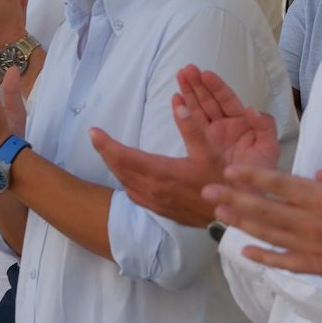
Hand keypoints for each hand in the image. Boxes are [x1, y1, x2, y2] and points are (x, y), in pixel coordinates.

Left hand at [92, 65, 281, 226]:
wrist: (227, 219)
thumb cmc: (221, 183)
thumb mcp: (210, 152)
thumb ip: (192, 127)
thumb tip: (178, 104)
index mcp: (161, 172)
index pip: (124, 157)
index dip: (106, 144)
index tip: (94, 132)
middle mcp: (152, 189)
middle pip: (119, 169)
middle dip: (105, 152)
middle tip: (96, 138)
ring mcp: (154, 202)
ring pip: (124, 182)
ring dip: (114, 166)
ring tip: (108, 152)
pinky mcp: (158, 209)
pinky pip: (133, 193)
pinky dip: (125, 180)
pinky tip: (127, 176)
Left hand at [205, 119, 321, 291]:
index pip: (280, 185)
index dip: (252, 177)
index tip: (230, 171)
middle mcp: (312, 224)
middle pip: (265, 210)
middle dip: (234, 199)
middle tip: (207, 191)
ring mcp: (313, 248)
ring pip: (270, 235)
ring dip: (242, 224)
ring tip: (218, 214)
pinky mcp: (319, 267)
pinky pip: (285, 262)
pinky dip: (264, 257)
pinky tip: (245, 251)